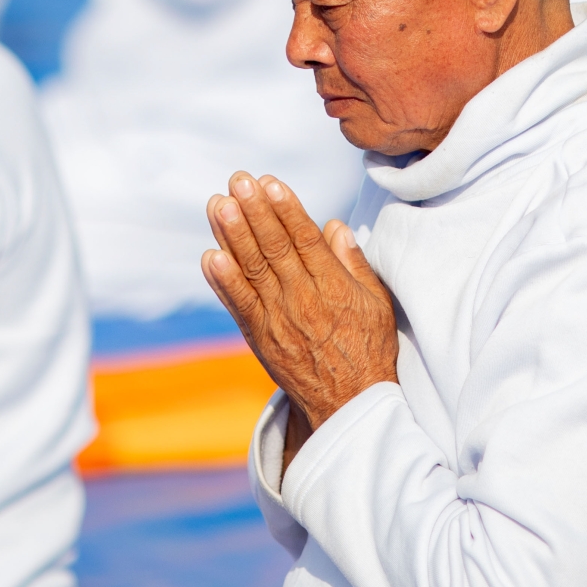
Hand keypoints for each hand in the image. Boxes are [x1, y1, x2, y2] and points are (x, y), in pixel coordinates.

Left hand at [202, 173, 399, 475]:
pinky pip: (238, 305)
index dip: (285, 209)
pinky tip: (210, 256)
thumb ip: (354, 264)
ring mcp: (278, 320)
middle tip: (237, 180)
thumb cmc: (368, 350)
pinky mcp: (260, 338)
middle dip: (254, 211)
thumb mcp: (377, 303)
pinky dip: (223, 282)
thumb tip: (334, 226)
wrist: (349, 406)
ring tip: (218, 204)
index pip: (305, 239)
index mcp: (333, 288)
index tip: (269, 182)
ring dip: (232, 235)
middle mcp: (303, 300)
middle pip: (274, 248)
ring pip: (252, 270)